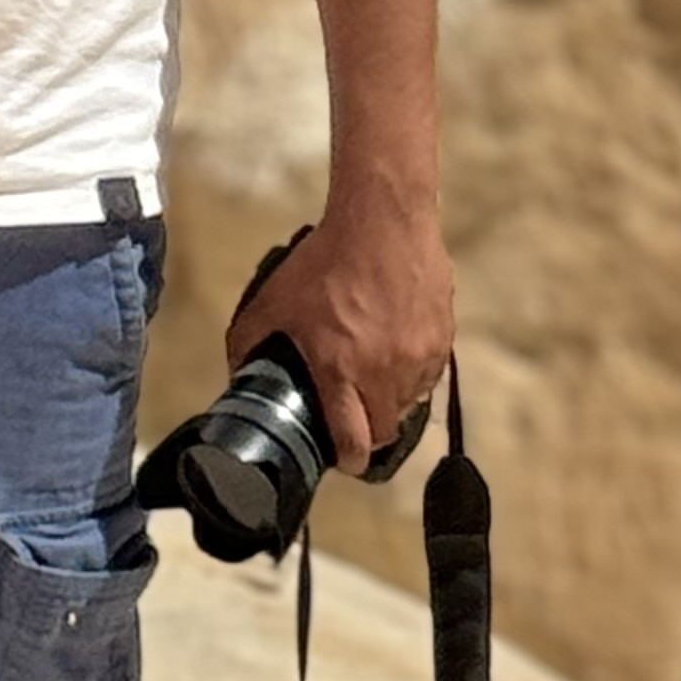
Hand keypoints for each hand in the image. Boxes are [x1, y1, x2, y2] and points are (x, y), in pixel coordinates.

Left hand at [226, 201, 452, 479]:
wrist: (382, 221)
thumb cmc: (324, 261)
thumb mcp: (273, 302)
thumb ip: (249, 344)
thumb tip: (238, 375)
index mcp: (340, 370)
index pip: (354, 442)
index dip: (348, 459)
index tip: (343, 459)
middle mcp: (384, 372)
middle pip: (384, 432)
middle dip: (367, 434)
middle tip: (354, 421)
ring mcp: (418, 357)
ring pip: (409, 405)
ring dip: (391, 404)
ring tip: (372, 383)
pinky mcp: (442, 339)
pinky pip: (429, 376)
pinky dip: (412, 377)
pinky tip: (395, 356)